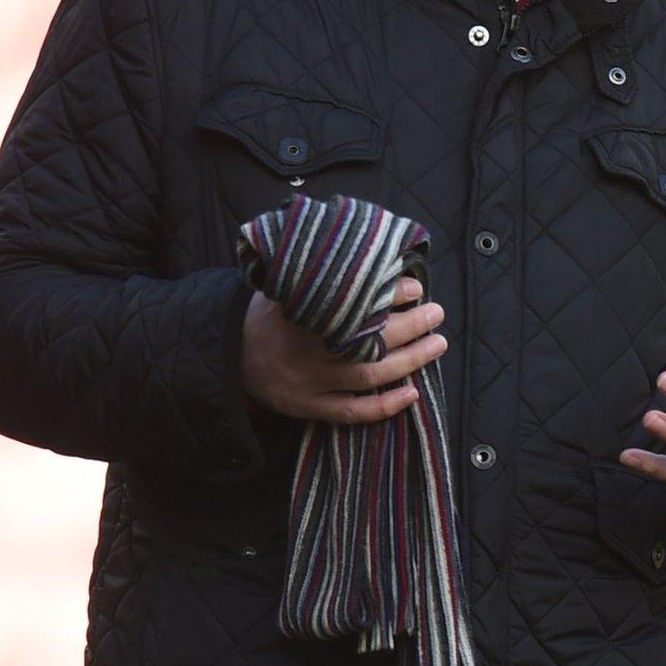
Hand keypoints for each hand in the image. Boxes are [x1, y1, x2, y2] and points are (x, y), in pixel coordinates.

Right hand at [241, 276, 447, 423]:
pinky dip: (383, 407)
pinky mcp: (309, 407)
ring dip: (408, 361)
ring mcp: (311, 383)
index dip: (389, 296)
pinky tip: (413, 394)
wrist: (228, 355)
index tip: (415, 286)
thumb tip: (363, 252)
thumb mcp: (282, 288)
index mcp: (304, 317)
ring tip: (437, 344)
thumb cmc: (266, 316)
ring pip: (368, 376)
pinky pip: (351, 413)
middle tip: (437, 313)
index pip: (356, 306)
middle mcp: (310, 352)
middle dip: (410, 327)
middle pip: (370, 342)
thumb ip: (316, 275)